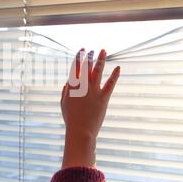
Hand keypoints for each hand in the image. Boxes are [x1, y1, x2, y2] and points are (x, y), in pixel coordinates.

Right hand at [61, 48, 119, 168]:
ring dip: (100, 59)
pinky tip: (118, 67)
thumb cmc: (71, 119)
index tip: (81, 51)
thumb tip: (67, 83)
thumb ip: (65, 92)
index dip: (78, 57)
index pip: (75, 67)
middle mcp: (82, 86)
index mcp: (71, 87)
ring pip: (97, 71)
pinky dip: (115, 75)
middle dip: (88, 56)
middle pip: (86, 66)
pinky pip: (110, 84)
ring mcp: (94, 91)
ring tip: (103, 51)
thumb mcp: (64, 104)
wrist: (80, 131)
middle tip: (91, 50)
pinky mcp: (104, 98)